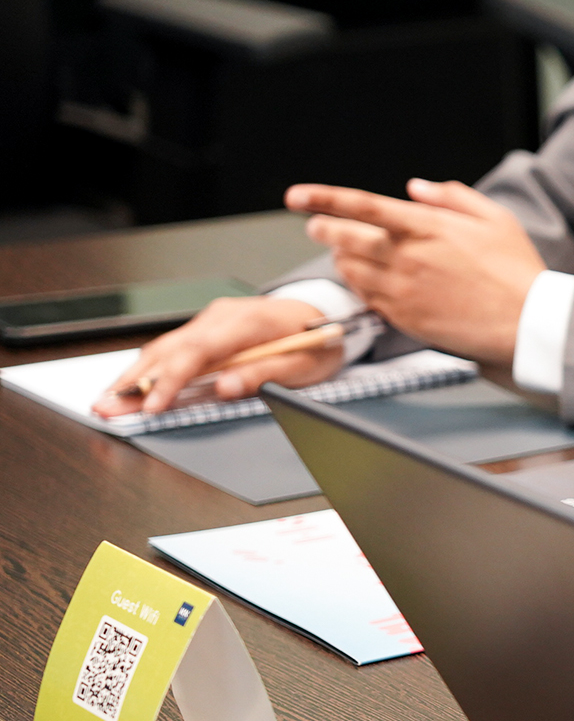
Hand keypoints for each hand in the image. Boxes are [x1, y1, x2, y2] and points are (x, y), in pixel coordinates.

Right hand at [92, 296, 341, 416]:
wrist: (322, 313)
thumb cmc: (315, 340)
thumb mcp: (304, 364)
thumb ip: (264, 374)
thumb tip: (225, 389)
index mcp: (246, 323)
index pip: (197, 352)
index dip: (170, 381)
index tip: (152, 406)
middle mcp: (221, 317)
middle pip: (170, 350)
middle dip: (136, 381)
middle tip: (105, 407)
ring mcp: (210, 320)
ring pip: (164, 348)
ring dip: (134, 376)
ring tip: (106, 401)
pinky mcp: (206, 328)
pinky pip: (172, 348)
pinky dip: (148, 368)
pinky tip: (129, 386)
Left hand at [287, 178, 544, 364]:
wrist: (526, 323)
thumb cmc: (516, 271)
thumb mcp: (495, 218)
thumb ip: (452, 196)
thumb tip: (416, 187)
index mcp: (428, 227)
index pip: (362, 206)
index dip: (323, 198)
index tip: (297, 197)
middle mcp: (408, 257)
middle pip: (345, 238)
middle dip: (323, 229)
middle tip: (316, 226)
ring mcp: (403, 289)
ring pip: (350, 269)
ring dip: (341, 258)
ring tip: (347, 254)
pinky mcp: (404, 317)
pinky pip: (365, 297)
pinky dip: (358, 285)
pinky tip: (367, 281)